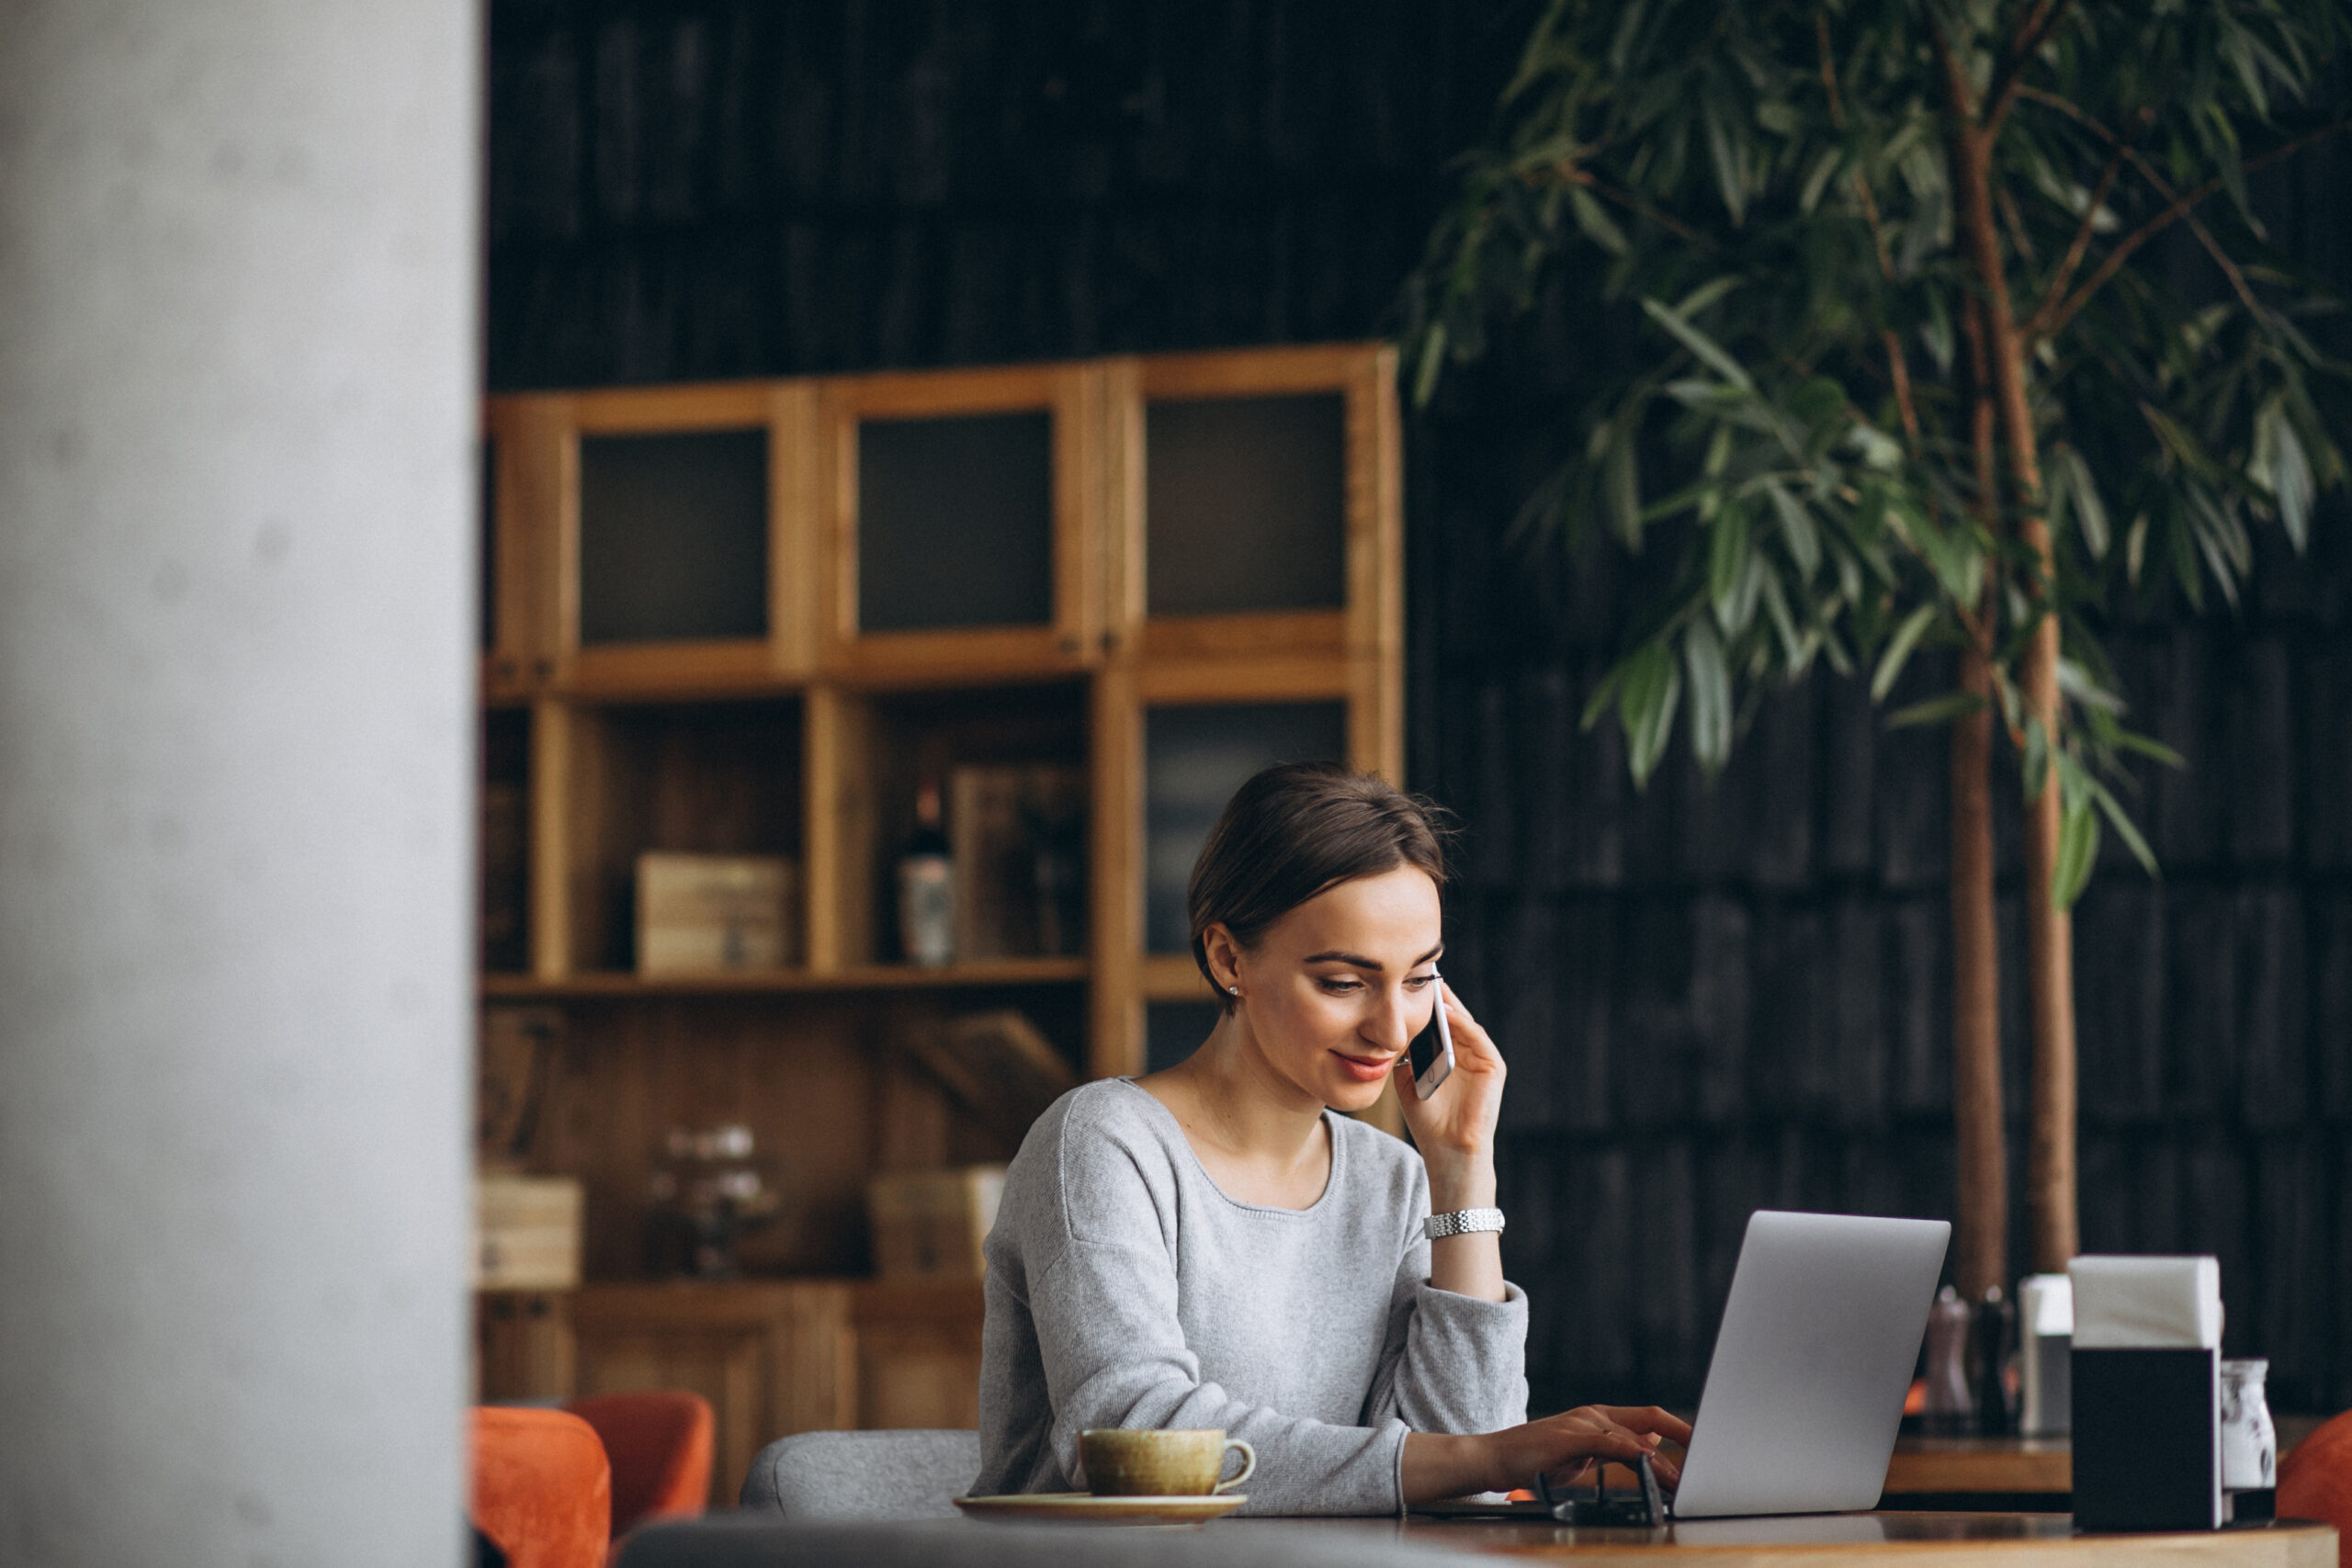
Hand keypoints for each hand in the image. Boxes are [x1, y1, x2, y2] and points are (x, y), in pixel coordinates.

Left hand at [1392, 980, 1504, 1205]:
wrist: (1447, 1150)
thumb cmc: (1427, 1119)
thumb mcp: (1407, 1077)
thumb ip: (1405, 1051)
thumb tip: (1391, 1025)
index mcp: (1449, 1053)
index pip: (1436, 1019)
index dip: (1421, 1001)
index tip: (1402, 980)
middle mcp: (1468, 1051)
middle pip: (1450, 1015)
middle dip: (1435, 995)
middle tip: (1417, 971)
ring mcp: (1482, 1058)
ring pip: (1463, 1022)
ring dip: (1446, 1004)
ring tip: (1428, 985)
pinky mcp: (1494, 1067)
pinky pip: (1478, 1037)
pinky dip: (1462, 1024)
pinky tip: (1445, 1013)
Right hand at [1486, 1406, 1691, 1493]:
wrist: (1495, 1458)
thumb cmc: (1536, 1459)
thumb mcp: (1582, 1454)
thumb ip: (1612, 1449)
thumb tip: (1647, 1450)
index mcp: (1598, 1418)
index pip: (1648, 1418)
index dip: (1678, 1428)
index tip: (1702, 1445)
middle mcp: (1594, 1415)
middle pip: (1648, 1419)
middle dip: (1681, 1435)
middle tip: (1707, 1457)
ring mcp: (1581, 1424)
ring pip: (1632, 1437)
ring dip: (1660, 1461)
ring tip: (1680, 1481)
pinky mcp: (1568, 1439)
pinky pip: (1607, 1442)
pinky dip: (1630, 1450)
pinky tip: (1646, 1462)